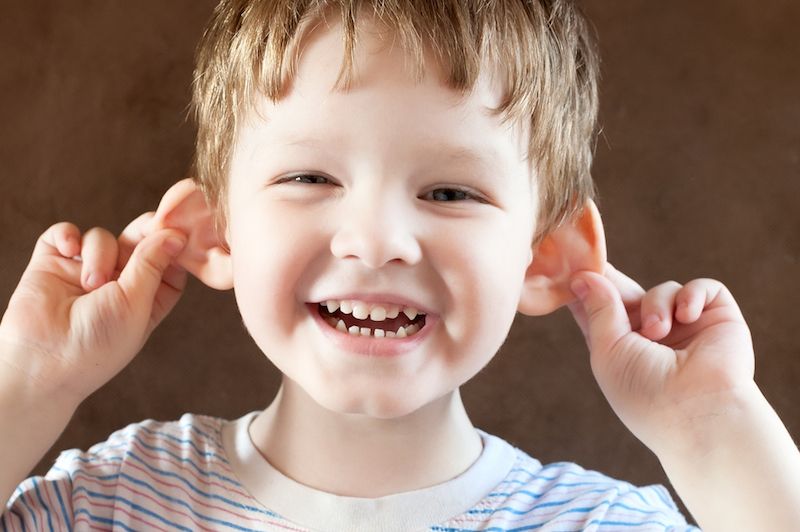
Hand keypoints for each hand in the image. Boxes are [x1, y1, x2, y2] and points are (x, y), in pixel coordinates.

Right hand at [0, 214, 187, 406]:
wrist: (42, 360)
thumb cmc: (96, 342)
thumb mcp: (135, 303)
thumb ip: (152, 264)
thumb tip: (177, 235)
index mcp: (146, 298)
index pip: (169, 263)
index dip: (173, 246)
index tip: (180, 233)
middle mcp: (117, 284)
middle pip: (137, 242)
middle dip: (143, 233)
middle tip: (147, 229)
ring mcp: (84, 272)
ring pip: (102, 238)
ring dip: (100, 254)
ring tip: (92, 284)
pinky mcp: (52, 264)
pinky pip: (64, 234)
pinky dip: (67, 236)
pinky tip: (69, 250)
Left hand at [567, 263, 754, 454]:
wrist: (699, 410)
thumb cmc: (645, 391)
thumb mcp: (608, 350)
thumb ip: (598, 309)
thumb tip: (583, 276)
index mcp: (622, 348)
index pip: (601, 312)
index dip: (587, 291)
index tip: (571, 269)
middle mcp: (653, 337)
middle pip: (629, 295)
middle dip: (615, 283)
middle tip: (600, 264)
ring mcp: (686, 327)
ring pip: (663, 290)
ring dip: (656, 304)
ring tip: (658, 332)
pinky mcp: (717, 317)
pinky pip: (702, 287)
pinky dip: (692, 296)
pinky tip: (686, 316)